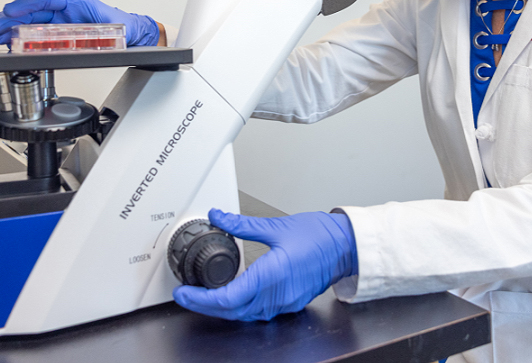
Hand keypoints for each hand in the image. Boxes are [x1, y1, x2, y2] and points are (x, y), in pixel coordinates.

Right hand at [0, 0, 160, 46]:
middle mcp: (65, 10)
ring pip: (30, 23)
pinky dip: (22, 40)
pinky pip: (36, 36)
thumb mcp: (114, 26)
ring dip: (12, 29)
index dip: (27, 4)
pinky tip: (10, 45)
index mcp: (76, 1)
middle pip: (32, 11)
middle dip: (10, 17)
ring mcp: (60, 22)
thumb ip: (100, 30)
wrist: (131, 36)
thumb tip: (90, 37)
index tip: (11, 10)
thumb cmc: (122, 26)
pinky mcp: (58, 35)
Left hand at [172, 208, 357, 320]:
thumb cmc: (319, 236)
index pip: (228, 298)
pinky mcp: (290, 302)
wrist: (347, 246)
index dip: (201, 299)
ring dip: (223, 309)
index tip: (185, 293)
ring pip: (245, 315)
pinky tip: (233, 297)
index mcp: (272, 275)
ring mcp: (285, 302)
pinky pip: (259, 312)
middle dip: (205, 306)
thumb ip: (242, 224)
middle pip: (232, 311)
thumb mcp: (276, 226)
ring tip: (204, 297)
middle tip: (187, 296)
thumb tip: (219, 216)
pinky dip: (241, 307)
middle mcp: (277, 294)